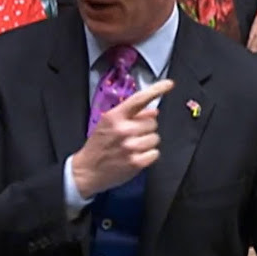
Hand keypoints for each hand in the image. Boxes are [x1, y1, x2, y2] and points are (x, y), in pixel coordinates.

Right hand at [72, 79, 173, 198]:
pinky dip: (149, 155)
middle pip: (153, 122)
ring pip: (155, 138)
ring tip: (133, 147)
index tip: (169, 84)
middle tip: (132, 135)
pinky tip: (136, 156)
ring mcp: (130, 146)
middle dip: (146, 128)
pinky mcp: (136, 162)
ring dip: (147, 142)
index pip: (140, 99)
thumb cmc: (98, 146)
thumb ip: (131, 115)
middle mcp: (123, 130)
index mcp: (115, 116)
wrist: (87, 170)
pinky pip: (155, 153)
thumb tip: (153, 112)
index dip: (157, 90)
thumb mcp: (108, 124)